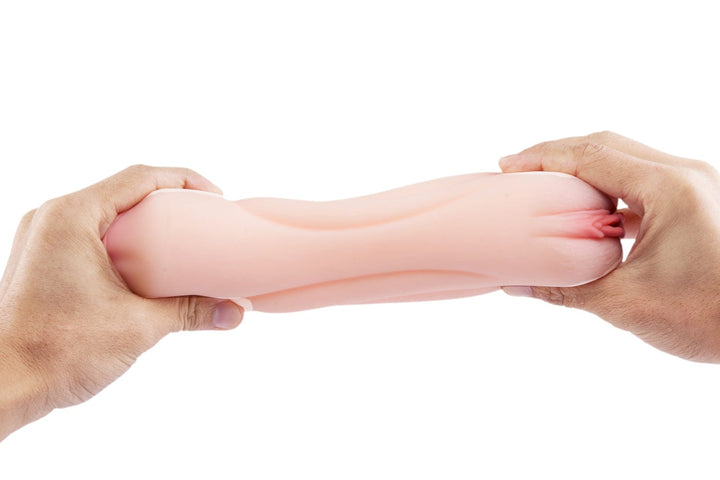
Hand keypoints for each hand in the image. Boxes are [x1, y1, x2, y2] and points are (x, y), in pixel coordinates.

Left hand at [0, 165, 243, 439]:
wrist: (5, 385)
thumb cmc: (55, 351)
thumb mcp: (137, 326)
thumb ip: (190, 312)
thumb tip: (235, 311)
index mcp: (71, 217)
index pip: (139, 177)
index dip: (185, 181)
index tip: (216, 198)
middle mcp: (53, 218)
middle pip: (124, 191)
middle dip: (170, 200)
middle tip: (205, 219)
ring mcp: (44, 238)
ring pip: (108, 212)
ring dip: (147, 221)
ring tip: (183, 240)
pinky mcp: (44, 259)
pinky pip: (93, 234)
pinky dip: (126, 240)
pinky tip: (149, 264)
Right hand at [498, 131, 719, 361]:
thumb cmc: (715, 316)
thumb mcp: (628, 304)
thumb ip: (566, 290)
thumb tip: (517, 284)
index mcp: (670, 187)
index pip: (592, 155)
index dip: (543, 157)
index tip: (507, 167)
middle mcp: (686, 174)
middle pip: (607, 146)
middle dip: (557, 156)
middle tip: (518, 172)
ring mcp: (696, 187)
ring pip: (626, 162)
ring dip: (583, 172)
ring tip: (546, 190)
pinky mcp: (698, 204)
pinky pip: (642, 184)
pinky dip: (607, 192)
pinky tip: (587, 215)